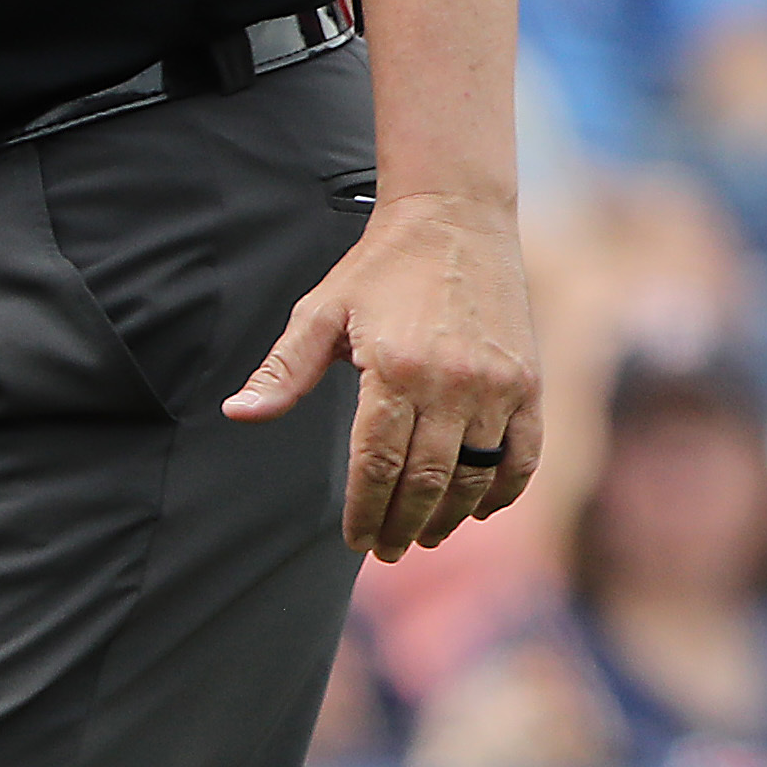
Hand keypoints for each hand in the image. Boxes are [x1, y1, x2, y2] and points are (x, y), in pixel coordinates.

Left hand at [228, 185, 541, 558]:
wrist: (457, 215)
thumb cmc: (381, 266)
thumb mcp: (323, 311)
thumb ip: (284, 370)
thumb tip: (238, 414)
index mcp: (394, 369)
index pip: (377, 466)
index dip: (365, 512)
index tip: (356, 541)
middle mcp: (451, 381)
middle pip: (426, 481)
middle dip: (403, 526)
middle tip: (387, 550)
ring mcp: (497, 383)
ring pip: (474, 476)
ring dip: (450, 517)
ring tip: (426, 535)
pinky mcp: (528, 379)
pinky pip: (522, 453)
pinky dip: (504, 490)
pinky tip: (481, 507)